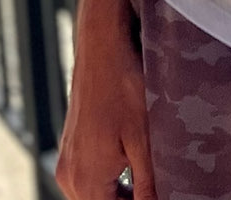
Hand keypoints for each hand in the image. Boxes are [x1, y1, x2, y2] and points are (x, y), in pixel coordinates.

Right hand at [55, 0, 156, 199]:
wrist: (101, 45)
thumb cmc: (123, 87)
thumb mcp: (144, 140)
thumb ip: (148, 185)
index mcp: (86, 182)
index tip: (163, 194)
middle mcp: (69, 177)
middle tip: (163, 189)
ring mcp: (67, 161)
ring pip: (97, 195)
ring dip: (122, 194)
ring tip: (153, 180)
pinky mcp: (70, 146)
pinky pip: (91, 176)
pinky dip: (112, 179)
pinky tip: (134, 166)